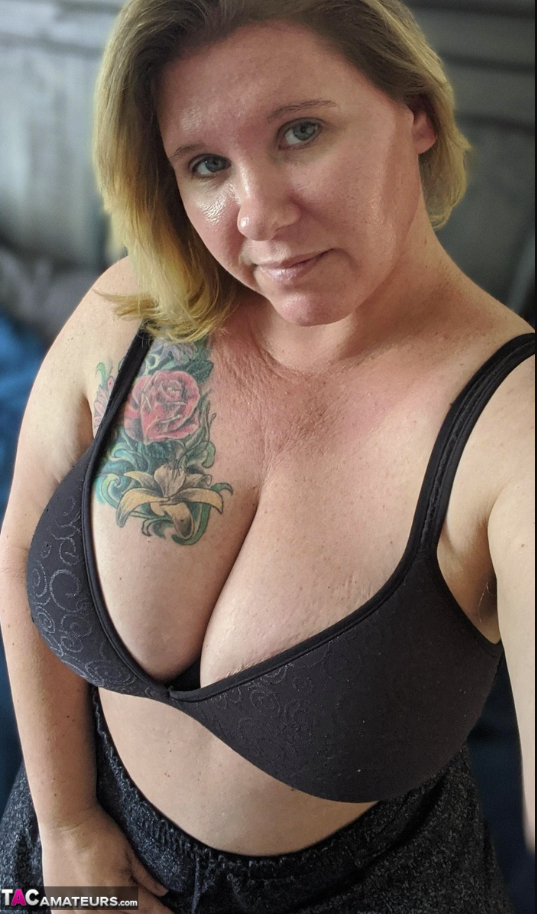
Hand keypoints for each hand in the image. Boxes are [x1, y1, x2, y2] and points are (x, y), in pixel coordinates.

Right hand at [40, 804, 169, 911]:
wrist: (66, 822)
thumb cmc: (99, 833)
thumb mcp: (127, 852)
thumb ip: (145, 877)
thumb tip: (162, 892)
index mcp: (119, 894)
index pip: (147, 910)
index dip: (162, 913)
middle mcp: (98, 908)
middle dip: (140, 912)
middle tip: (145, 905)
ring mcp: (77, 911)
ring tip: (119, 901)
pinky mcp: (60, 908)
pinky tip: (96, 908)